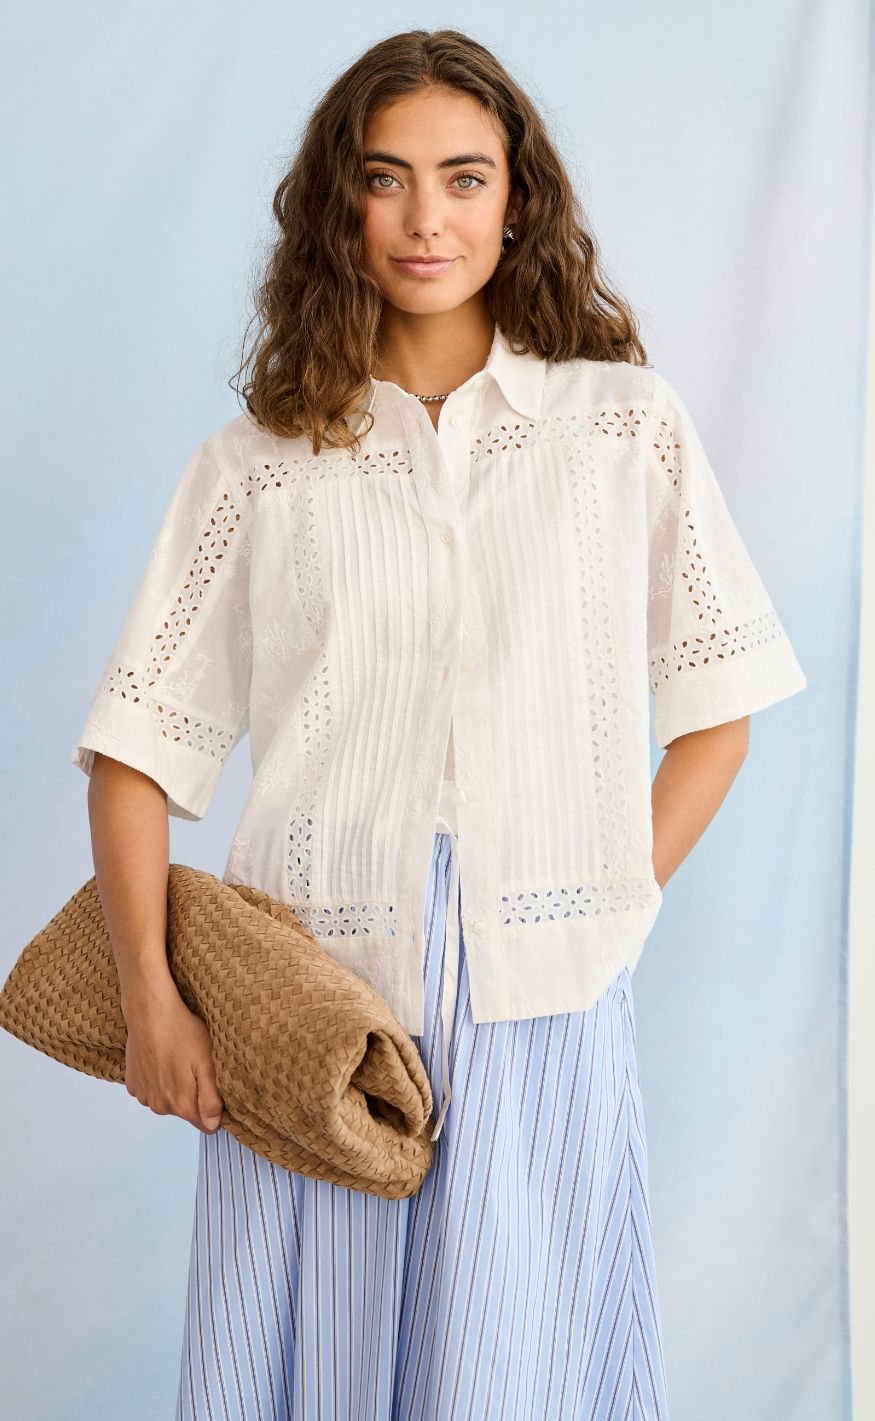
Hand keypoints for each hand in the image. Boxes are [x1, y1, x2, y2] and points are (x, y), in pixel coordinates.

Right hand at [122, 979, 224, 1134]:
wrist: (149, 1012)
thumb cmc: (182, 1032)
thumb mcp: (206, 1062)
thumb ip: (211, 1098)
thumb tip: (214, 1125)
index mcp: (182, 1105)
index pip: (206, 1124)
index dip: (215, 1108)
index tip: (215, 1086)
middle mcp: (160, 1107)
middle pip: (187, 1111)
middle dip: (194, 1094)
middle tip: (195, 1065)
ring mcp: (144, 1096)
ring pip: (168, 1100)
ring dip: (175, 1086)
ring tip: (177, 1059)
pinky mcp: (133, 1084)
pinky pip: (152, 1090)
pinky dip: (158, 1079)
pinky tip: (162, 1058)